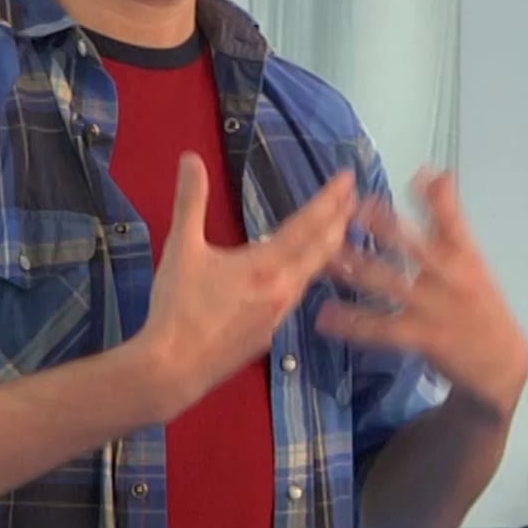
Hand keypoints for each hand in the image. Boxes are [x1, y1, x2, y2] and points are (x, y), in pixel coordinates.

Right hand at [133, 153, 356, 419]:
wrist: (173, 369)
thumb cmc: (178, 307)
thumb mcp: (182, 248)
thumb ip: (190, 201)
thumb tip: (191, 158)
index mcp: (266, 265)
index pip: (308, 225)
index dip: (330, 200)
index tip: (349, 180)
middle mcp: (282, 289)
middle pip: (321, 251)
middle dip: (339, 222)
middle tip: (353, 199)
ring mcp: (278, 315)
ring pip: (311, 275)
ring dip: (326, 250)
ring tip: (335, 233)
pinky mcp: (269, 334)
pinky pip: (295, 296)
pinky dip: (305, 275)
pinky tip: (297, 274)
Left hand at [315, 169, 527, 422]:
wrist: (502, 362)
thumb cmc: (479, 303)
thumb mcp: (472, 259)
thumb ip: (450, 220)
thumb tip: (436, 174)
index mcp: (464, 256)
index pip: (454, 220)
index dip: (438, 197)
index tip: (418, 174)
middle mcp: (451, 278)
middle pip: (416, 248)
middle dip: (385, 228)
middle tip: (352, 210)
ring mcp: (436, 309)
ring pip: (391, 285)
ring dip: (357, 270)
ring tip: (327, 259)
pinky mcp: (423, 338)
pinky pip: (382, 329)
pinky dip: (352, 323)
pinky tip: (326, 317)